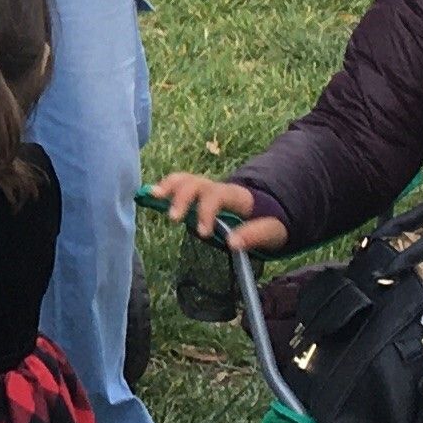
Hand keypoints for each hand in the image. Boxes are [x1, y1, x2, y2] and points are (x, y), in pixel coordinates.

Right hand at [154, 173, 287, 254]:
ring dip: (168, 187)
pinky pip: (179, 185)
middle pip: (196, 183)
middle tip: (173, 218)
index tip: (202, 233)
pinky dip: (164, 188)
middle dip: (182, 197)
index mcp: (238, 196)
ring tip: (153, 196)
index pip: (217, 195)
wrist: (270, 211)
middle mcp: (219, 188)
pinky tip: (149, 195)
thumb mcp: (274, 232)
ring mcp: (207, 190)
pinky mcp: (198, 196)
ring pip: (185, 180)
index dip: (206, 211)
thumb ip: (255, 235)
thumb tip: (232, 243)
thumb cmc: (271, 224)